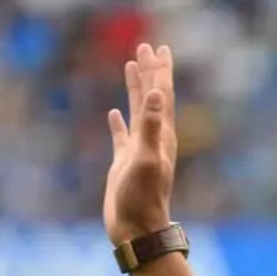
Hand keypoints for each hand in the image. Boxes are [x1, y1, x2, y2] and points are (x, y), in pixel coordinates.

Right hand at [103, 43, 177, 245]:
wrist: (137, 229)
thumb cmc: (143, 198)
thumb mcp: (145, 158)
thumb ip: (149, 126)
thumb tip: (156, 94)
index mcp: (161, 136)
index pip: (162, 95)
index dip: (160, 71)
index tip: (159, 47)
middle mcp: (154, 140)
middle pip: (153, 97)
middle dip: (150, 72)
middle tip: (147, 46)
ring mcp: (139, 150)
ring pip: (137, 111)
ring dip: (135, 89)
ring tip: (130, 67)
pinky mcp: (125, 163)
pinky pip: (122, 135)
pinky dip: (119, 122)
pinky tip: (114, 113)